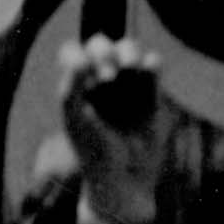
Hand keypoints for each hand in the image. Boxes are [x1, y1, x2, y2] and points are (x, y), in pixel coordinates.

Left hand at [59, 36, 172, 223]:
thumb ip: (70, 87)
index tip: (84, 72)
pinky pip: (153, 66)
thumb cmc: (92, 151)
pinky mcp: (152, 94)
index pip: (73, 52)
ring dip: (128, 52)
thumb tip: (79, 58)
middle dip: (104, 53)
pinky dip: (152, 63)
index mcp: (76, 85)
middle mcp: (100, 80)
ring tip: (129, 68)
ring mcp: (127, 85)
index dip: (79, 55)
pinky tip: (147, 69)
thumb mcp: (74, 120)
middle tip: (107, 78)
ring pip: (129, 48)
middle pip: (102, 44)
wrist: (125, 179)